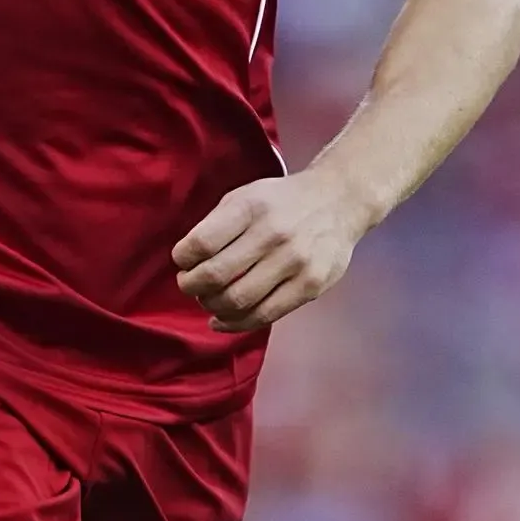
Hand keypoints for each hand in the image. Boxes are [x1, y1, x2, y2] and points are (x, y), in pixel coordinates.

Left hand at [172, 170, 366, 332]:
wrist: (337, 201)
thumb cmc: (281, 201)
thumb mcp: (244, 196)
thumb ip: (216, 224)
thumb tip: (186, 261)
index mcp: (250, 207)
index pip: (202, 242)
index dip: (183, 258)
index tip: (181, 261)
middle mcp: (272, 233)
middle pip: (216, 275)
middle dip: (192, 286)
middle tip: (188, 284)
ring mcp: (294, 262)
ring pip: (238, 300)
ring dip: (212, 306)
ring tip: (207, 300)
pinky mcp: (310, 286)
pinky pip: (264, 315)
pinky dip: (235, 324)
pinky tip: (222, 320)